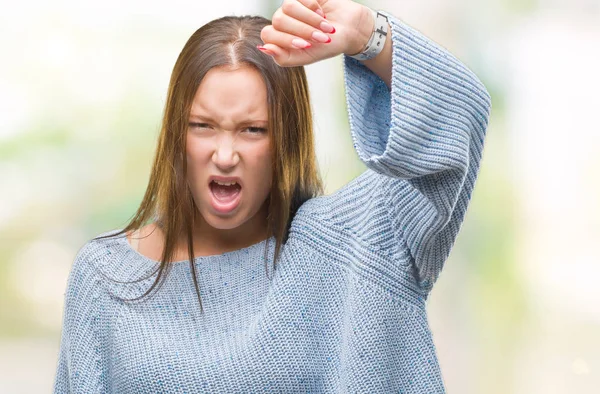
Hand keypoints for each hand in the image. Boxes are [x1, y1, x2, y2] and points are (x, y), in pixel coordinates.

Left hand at [259, 0, 373, 66]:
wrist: (349, 31)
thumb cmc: (327, 47)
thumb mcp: (306, 58)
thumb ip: (283, 58)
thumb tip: (263, 48)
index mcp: (278, 38)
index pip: (268, 35)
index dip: (286, 40)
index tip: (308, 45)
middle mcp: (281, 21)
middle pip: (279, 20)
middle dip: (302, 30)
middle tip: (320, 38)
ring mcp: (290, 7)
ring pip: (288, 6)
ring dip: (310, 19)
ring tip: (325, 27)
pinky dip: (313, 7)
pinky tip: (322, 13)